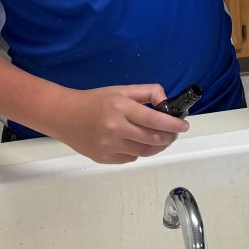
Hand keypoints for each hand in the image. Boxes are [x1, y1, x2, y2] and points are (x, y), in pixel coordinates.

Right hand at [49, 84, 189, 164]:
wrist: (64, 116)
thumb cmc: (95, 100)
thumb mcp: (121, 90)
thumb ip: (147, 92)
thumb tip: (166, 102)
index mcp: (121, 108)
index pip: (155, 120)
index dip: (173, 124)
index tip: (184, 125)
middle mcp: (116, 129)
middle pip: (153, 139)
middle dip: (169, 136)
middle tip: (175, 132)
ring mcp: (109, 146)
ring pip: (145, 152)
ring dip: (159, 146)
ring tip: (162, 139)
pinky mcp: (105, 158)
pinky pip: (131, 158)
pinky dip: (141, 151)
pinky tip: (140, 143)